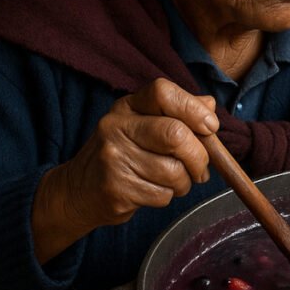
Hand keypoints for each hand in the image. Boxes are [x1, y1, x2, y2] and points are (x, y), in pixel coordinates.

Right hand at [32, 78, 218, 263]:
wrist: (79, 190)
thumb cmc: (122, 155)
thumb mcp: (144, 125)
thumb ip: (178, 114)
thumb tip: (209, 106)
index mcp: (128, 106)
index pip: (164, 92)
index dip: (194, 109)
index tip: (210, 127)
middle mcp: (116, 127)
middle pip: (176, 135)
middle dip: (199, 157)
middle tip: (200, 169)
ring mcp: (113, 158)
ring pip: (174, 171)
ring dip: (184, 183)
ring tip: (173, 182)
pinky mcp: (116, 188)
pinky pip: (162, 195)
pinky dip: (167, 197)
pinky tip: (152, 191)